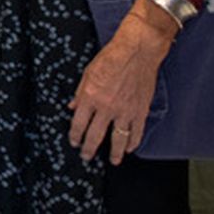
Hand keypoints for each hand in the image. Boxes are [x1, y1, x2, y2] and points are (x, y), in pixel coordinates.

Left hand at [67, 0, 177, 163]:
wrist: (137, 52)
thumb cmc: (111, 58)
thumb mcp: (87, 73)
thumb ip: (80, 93)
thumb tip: (72, 108)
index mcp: (90, 97)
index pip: (78, 124)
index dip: (75, 136)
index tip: (74, 142)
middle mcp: (107, 107)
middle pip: (96, 135)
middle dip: (89, 149)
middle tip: (86, 157)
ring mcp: (125, 111)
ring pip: (118, 139)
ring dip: (115, 153)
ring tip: (113, 161)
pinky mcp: (141, 111)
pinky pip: (137, 132)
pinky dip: (134, 142)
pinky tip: (130, 148)